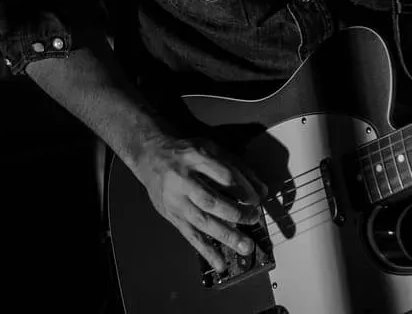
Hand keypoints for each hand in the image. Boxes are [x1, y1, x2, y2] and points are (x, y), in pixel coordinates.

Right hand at [131, 133, 267, 272]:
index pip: (223, 174)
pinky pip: (190, 235)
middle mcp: (183, 179)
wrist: (149, 157)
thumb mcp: (210, 148)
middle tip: (253, 218)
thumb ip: (237, 167)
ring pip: (202, 221)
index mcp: (195, 157)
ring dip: (226, 235)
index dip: (242, 188)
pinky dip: (206, 251)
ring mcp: (176, 200)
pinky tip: (220, 263)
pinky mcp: (172, 216)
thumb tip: (263, 191)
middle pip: (211, 200)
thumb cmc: (185, 153)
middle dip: (235, 212)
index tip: (256, 198)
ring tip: (245, 246)